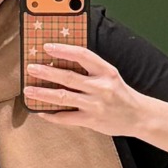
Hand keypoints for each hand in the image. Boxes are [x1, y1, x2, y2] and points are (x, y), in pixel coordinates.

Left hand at [23, 43, 146, 135]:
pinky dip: (52, 115)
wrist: (139, 116)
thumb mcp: (110, 76)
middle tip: (30, 68)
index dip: (63, 50)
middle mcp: (101, 87)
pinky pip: (67, 118)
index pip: (82, 55)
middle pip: (68, 77)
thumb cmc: (120, 94)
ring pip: (63, 97)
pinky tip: (40, 112)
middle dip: (46, 72)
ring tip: (28, 91)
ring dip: (43, 93)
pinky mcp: (92, 121)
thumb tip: (61, 62)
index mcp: (106, 71)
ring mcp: (95, 105)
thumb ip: (91, 69)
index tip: (47, 47)